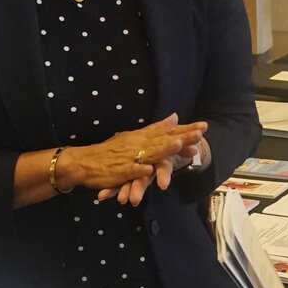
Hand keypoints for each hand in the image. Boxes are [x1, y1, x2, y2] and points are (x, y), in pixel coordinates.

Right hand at [58, 114, 205, 200]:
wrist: (84, 162)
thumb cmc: (109, 151)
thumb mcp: (134, 136)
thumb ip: (155, 128)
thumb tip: (175, 117)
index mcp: (141, 136)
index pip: (166, 132)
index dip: (185, 130)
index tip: (204, 126)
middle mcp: (136, 144)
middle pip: (162, 140)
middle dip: (180, 137)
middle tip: (200, 133)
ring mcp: (128, 157)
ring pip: (148, 153)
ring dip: (163, 149)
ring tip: (178, 146)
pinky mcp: (118, 171)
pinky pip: (129, 170)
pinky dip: (138, 170)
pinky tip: (148, 170)